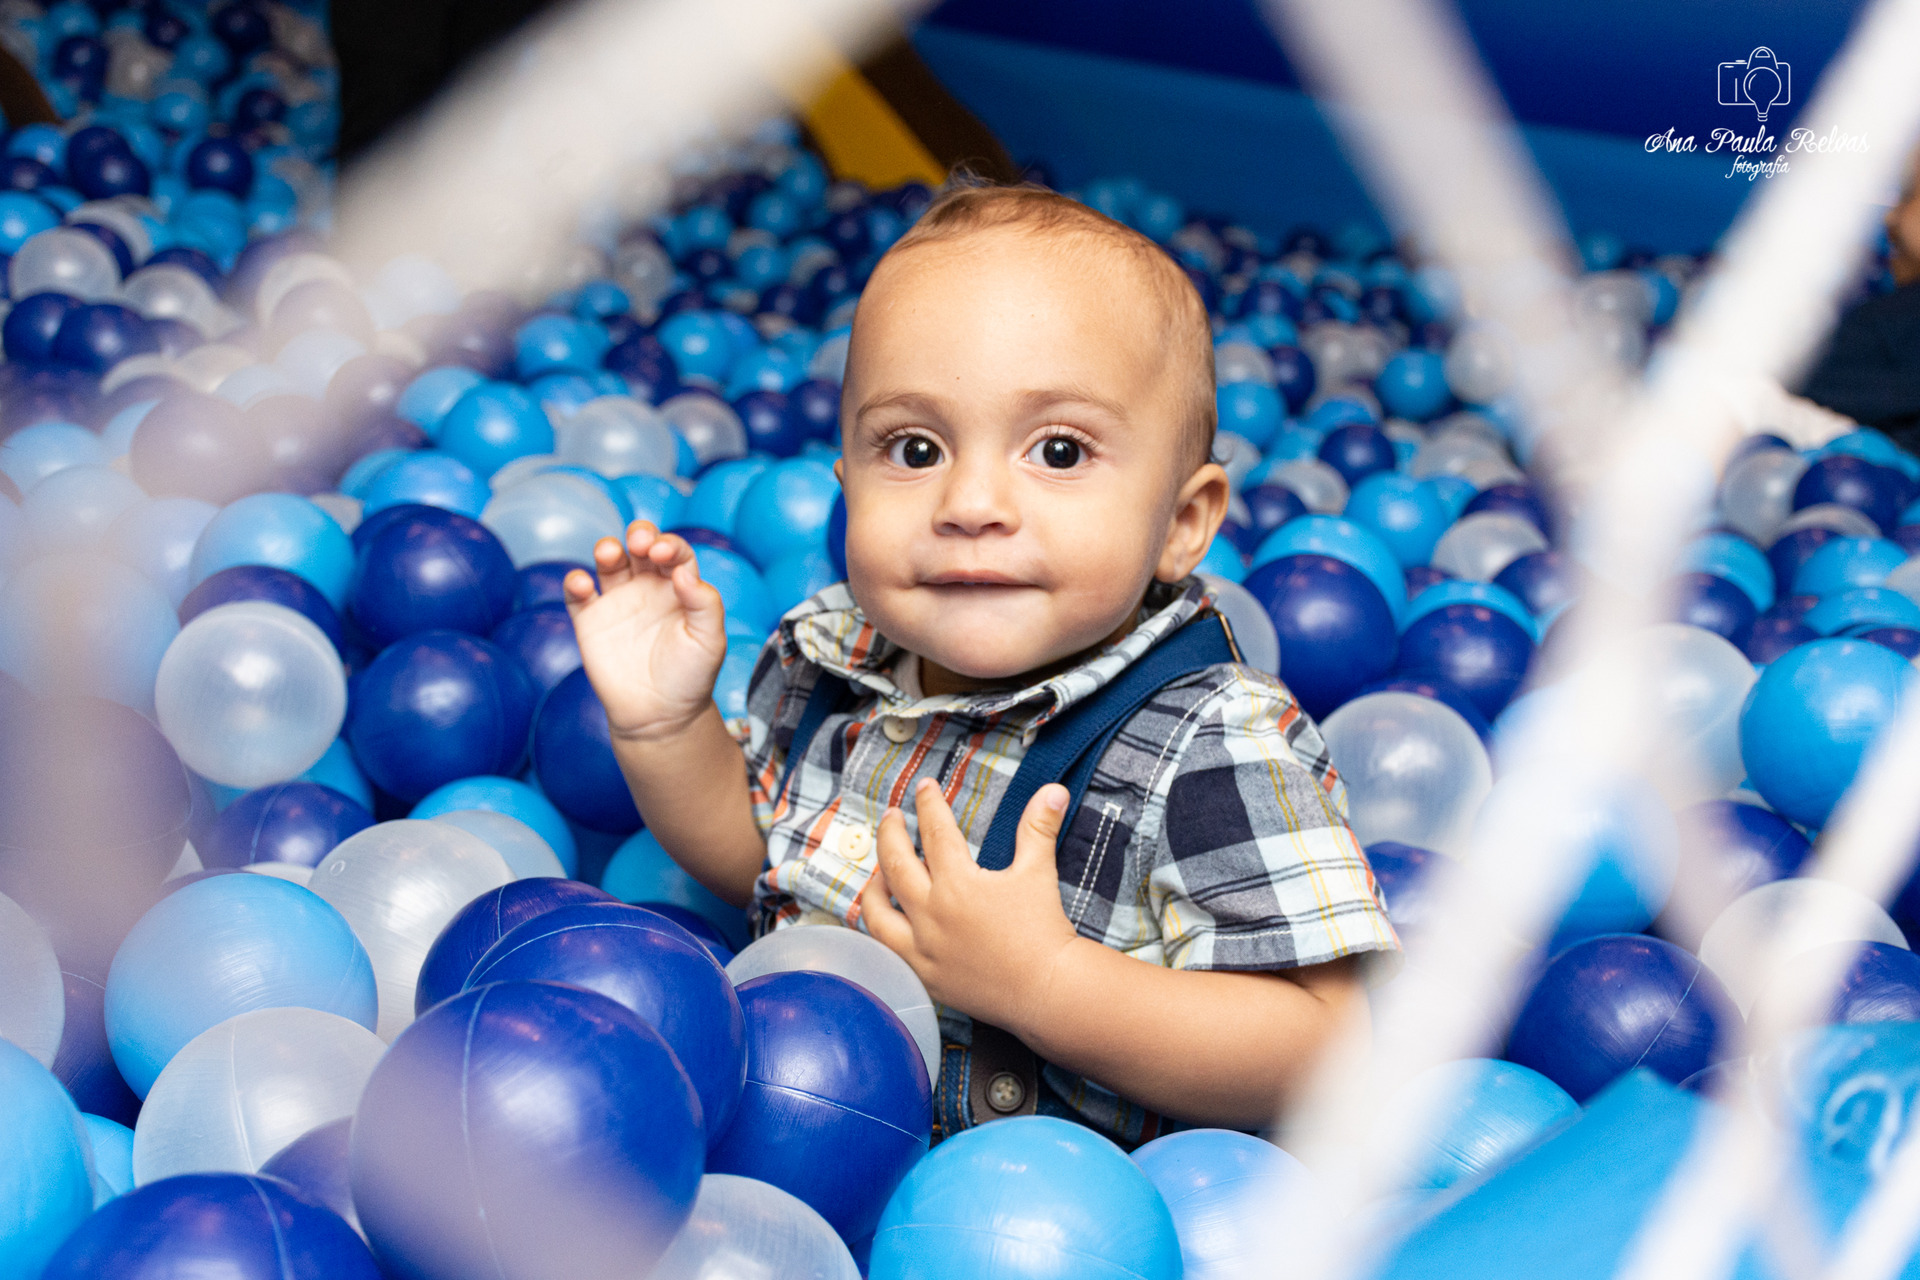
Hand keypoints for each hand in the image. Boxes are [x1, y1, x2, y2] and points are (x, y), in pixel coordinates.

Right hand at [564, 522, 728, 740]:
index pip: (674, 553)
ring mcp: (618, 602)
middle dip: (638, 534)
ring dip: (606, 549)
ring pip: (608, 562)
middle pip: (640, 546)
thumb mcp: (709, 640)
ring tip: (608, 554)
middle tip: (638, 543)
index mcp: (679, 588)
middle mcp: (648, 588)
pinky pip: (578, 594)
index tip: (662, 554)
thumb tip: (683, 571)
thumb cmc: (690, 678)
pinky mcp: (591, 621)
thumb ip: (704, 603)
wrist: (659, 716)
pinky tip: (582, 585)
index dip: (668, 545)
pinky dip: (575, 582)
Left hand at [860, 778, 1078, 1034]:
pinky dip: (878, 931)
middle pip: (895, 863)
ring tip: (877, 872)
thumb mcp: (1039, 872)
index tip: (924, 787)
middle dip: (890, 833)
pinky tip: (884, 921)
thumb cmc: (1043, 930)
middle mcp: (932, 913)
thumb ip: (1039, 827)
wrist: (1046, 989)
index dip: (929, 804)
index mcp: (958, 883)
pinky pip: (885, 950)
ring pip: (877, 911)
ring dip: (873, 885)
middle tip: (892, 816)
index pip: (935, 831)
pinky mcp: (922, 975)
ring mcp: (922, 947)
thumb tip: (1053, 790)